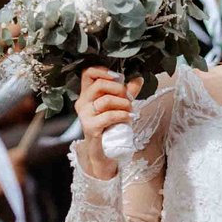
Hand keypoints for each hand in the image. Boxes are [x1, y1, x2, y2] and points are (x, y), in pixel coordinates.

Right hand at [73, 65, 133, 180]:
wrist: (104, 151)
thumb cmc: (110, 126)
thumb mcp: (119, 106)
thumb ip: (127, 92)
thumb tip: (138, 78)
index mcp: (87, 94)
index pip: (87, 72)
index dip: (103, 70)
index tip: (118, 76)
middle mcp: (82, 102)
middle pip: (99, 84)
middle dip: (119, 89)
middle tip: (129, 97)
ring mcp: (85, 115)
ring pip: (106, 100)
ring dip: (124, 103)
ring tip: (130, 110)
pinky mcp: (91, 127)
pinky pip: (109, 115)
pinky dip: (123, 115)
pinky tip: (129, 117)